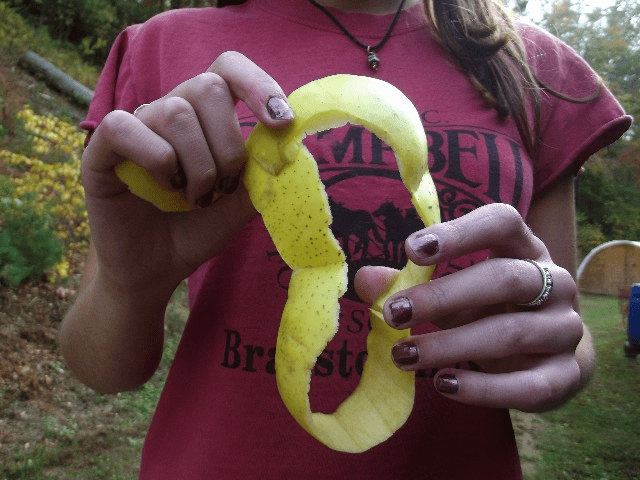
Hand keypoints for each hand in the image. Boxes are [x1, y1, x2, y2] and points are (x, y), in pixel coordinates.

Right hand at [81, 51, 293, 293]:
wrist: (158, 268)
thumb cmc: (197, 229)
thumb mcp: (240, 204)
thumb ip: (262, 174)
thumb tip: (288, 148)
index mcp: (206, 115)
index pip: (229, 69)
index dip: (258, 85)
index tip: (281, 123)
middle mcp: (170, 111)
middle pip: (207, 87)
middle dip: (228, 146)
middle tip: (224, 187)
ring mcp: (136, 126)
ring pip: (175, 113)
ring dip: (197, 166)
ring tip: (195, 198)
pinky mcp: (101, 148)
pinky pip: (126, 128)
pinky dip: (156, 161)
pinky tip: (164, 188)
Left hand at [355, 203, 585, 412]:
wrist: (550, 354)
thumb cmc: (491, 309)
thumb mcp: (453, 291)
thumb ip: (410, 284)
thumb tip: (365, 280)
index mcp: (524, 248)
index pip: (502, 222)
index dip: (459, 233)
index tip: (411, 250)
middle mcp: (554, 282)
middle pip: (505, 278)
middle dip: (444, 296)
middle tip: (394, 313)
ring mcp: (564, 328)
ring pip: (511, 333)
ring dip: (450, 345)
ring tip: (403, 355)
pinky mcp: (566, 375)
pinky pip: (528, 385)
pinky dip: (482, 389)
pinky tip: (442, 384)